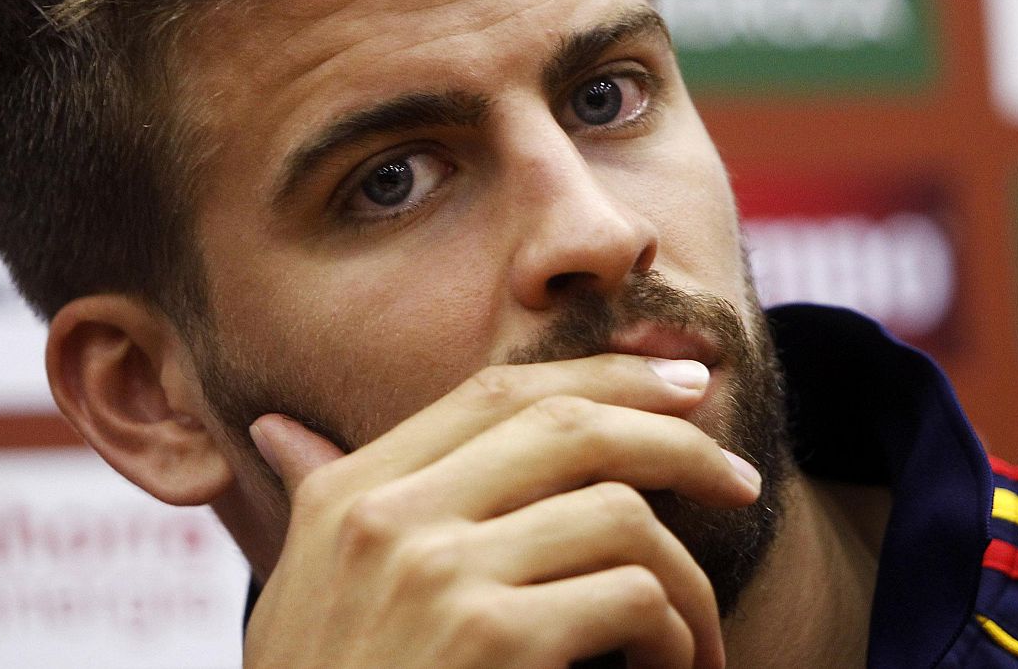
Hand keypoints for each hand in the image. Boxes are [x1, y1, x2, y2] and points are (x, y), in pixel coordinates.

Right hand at [243, 354, 761, 668]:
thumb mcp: (299, 597)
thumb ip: (316, 502)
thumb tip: (280, 433)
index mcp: (349, 495)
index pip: (494, 392)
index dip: (601, 375)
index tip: (678, 387)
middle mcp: (388, 519)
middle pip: (570, 427)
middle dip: (675, 442)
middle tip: (737, 478)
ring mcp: (439, 578)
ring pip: (620, 515)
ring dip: (686, 577)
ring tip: (696, 634)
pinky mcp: (495, 643)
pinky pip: (633, 599)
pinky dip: (675, 638)